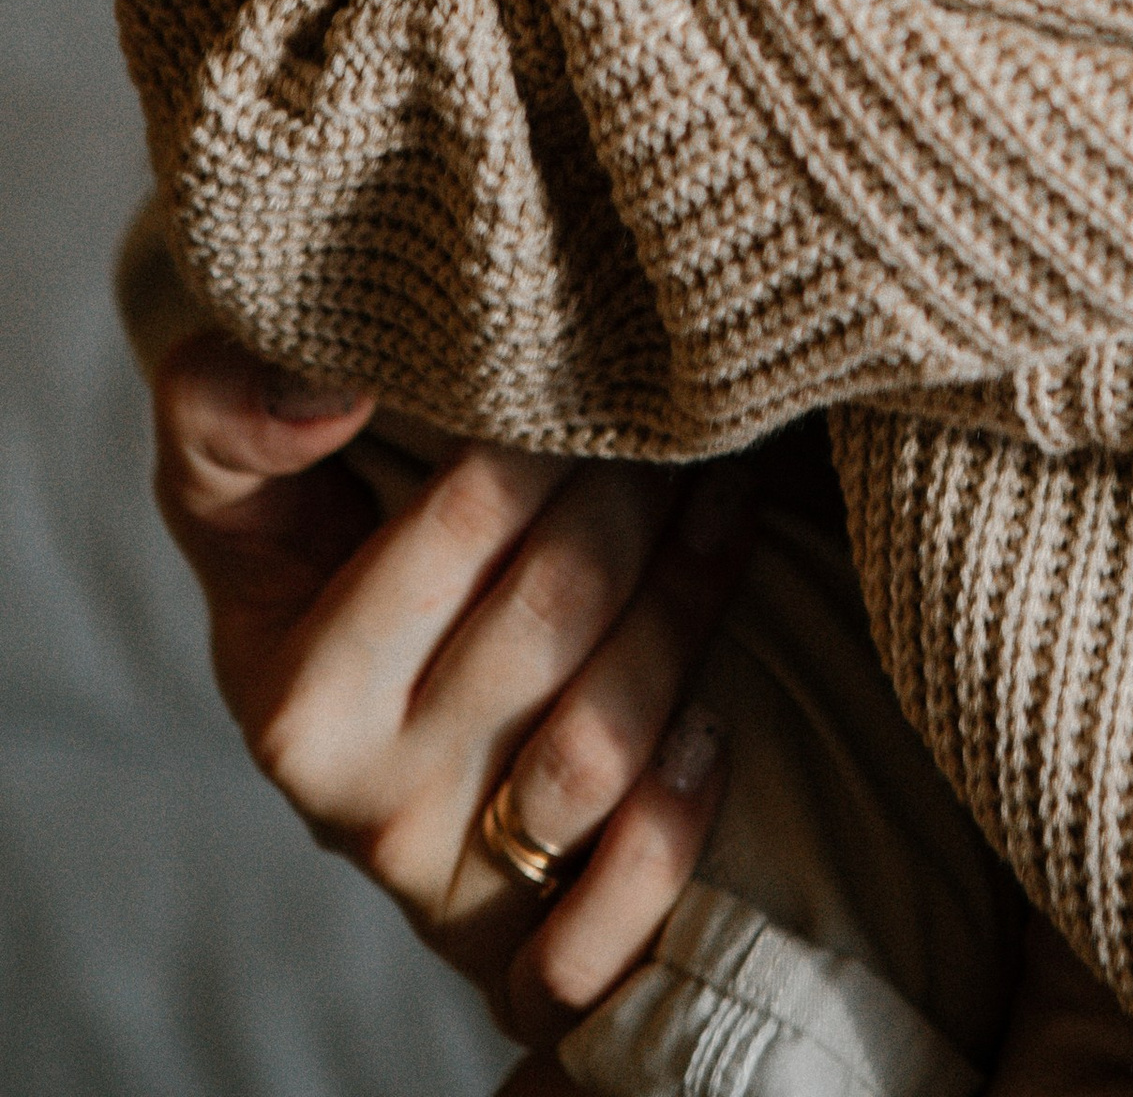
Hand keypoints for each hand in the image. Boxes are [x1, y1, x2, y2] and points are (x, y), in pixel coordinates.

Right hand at [152, 328, 751, 1053]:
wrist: (352, 754)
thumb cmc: (310, 585)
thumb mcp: (237, 504)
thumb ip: (227, 411)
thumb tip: (335, 381)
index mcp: (301, 695)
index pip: (458, 523)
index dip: (549, 432)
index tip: (600, 354)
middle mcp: (369, 805)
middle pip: (552, 616)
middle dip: (639, 493)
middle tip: (689, 410)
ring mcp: (450, 886)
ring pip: (599, 747)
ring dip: (686, 608)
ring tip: (727, 497)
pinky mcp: (523, 954)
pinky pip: (607, 924)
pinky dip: (669, 829)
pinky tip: (714, 725)